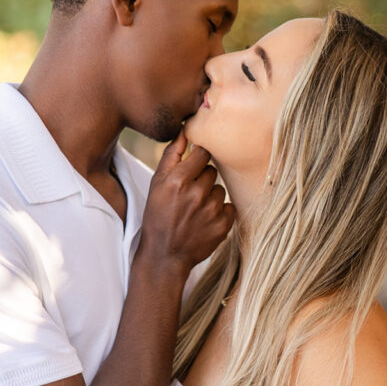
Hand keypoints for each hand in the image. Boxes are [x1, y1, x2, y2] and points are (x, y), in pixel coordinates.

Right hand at [139, 131, 234, 272]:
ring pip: (220, 190)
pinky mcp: (223, 225)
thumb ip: (172, 155)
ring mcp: (211, 210)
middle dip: (203, 181)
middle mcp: (196, 194)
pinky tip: (205, 221)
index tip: (193, 171)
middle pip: (212, 172)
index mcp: (178, 180)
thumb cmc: (158, 216)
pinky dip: (220, 213)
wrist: (164, 255)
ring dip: (210, 198)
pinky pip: (229, 207)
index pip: (203, 153)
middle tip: (189, 197)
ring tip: (195, 211)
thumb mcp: (157, 184)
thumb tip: (185, 130)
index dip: (198, 161)